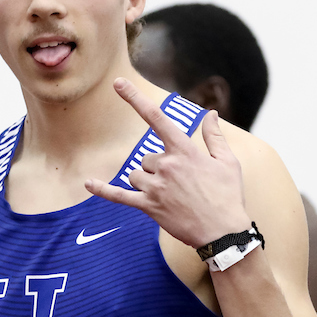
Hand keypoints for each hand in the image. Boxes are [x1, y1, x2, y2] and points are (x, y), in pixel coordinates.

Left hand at [85, 78, 250, 248]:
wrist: (223, 233)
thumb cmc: (227, 196)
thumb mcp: (227, 162)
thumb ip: (215, 136)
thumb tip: (212, 113)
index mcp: (184, 150)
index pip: (156, 117)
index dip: (135, 98)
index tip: (117, 84)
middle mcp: (166, 165)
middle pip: (147, 157)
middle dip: (159, 168)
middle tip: (182, 186)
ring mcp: (155, 186)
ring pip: (137, 174)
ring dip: (147, 181)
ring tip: (171, 197)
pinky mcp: (149, 206)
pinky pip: (120, 196)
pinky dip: (103, 190)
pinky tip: (88, 184)